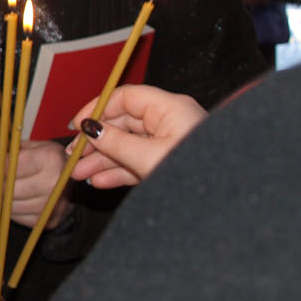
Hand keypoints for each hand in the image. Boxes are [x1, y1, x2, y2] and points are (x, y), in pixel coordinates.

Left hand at [0, 140, 71, 227]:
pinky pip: (18, 218)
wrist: (75, 181)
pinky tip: (9, 201)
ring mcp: (51, 204)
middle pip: (7, 189)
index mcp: (49, 159)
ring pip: (10, 205)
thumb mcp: (36, 146)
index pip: (8, 168)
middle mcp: (52, 182)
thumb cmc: (51, 161)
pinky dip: (9, 210)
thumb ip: (11, 152)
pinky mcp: (48, 220)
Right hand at [67, 85, 206, 187]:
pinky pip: (137, 163)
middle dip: (96, 141)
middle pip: (123, 124)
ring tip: (81, 174)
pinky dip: (118, 172)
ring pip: (127, 147)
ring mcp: (169, 145)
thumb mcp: (149, 156)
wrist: (226, 203)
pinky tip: (101, 180)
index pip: (125, 98)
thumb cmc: (197, 173)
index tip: (77, 125)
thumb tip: (91, 129)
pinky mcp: (169, 165)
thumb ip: (116, 142)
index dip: (97, 108)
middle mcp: (169, 122)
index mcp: (169, 108)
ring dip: (102, 160)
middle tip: (74, 155)